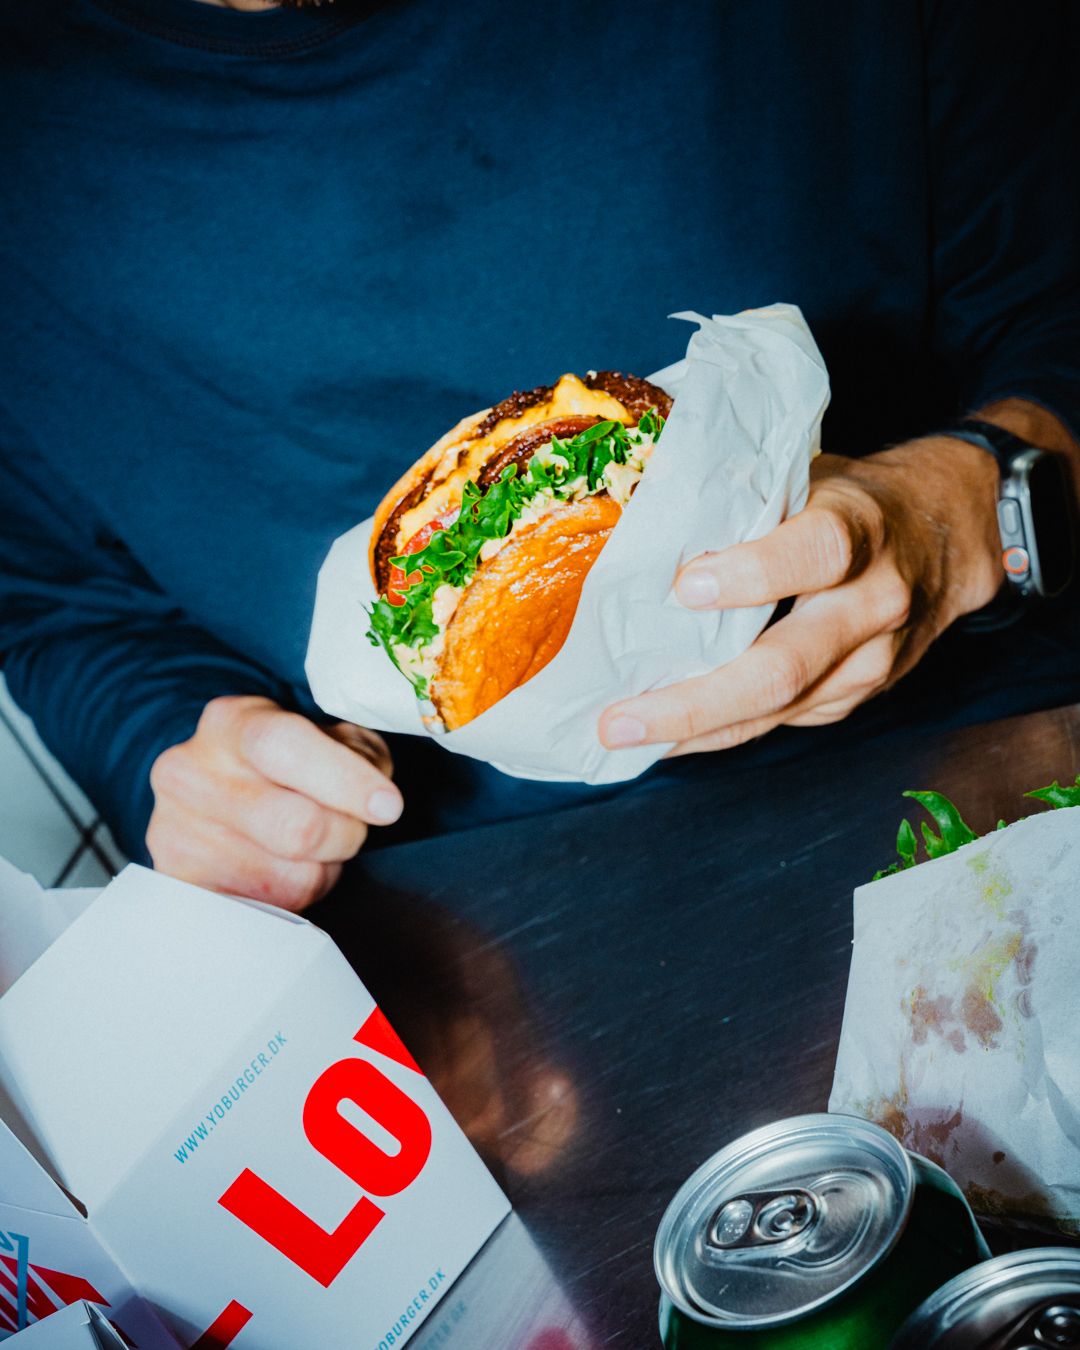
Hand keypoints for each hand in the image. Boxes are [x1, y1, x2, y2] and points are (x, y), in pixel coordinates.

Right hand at [147, 696, 401, 908]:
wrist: (213, 792)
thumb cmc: (285, 763)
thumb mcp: (326, 736)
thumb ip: (359, 755)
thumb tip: (376, 799)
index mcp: (230, 723)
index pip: (286, 747)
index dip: (346, 780)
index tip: (388, 806)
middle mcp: (189, 774)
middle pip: (296, 828)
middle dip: (345, 835)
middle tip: (351, 827)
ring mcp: (176, 833)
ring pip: (291, 880)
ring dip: (321, 870)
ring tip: (308, 847)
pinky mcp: (181, 887)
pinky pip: (267, 912)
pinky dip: (294, 897)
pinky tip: (283, 868)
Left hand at [599, 438, 1001, 754]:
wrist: (952, 538)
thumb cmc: (857, 500)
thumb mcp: (810, 477)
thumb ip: (742, 500)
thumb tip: (639, 512)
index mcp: (859, 530)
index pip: (815, 553)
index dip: (752, 573)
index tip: (685, 588)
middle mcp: (873, 601)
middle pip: (783, 667)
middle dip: (693, 702)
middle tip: (619, 718)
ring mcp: (871, 660)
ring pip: (777, 709)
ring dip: (694, 730)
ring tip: (623, 735)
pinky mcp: (859, 695)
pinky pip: (782, 722)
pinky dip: (720, 731)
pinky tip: (667, 734)